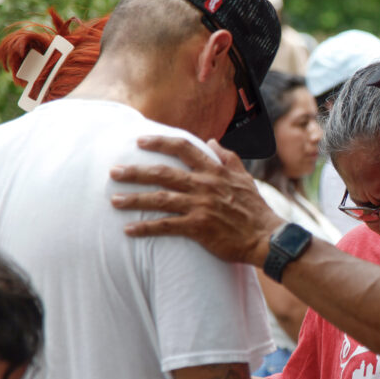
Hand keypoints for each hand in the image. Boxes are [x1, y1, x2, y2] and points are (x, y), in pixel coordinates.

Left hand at [109, 137, 280, 265]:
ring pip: (159, 199)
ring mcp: (200, 206)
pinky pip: (166, 226)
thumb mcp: (245, 178)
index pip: (183, 148)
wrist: (266, 238)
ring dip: (134, 199)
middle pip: (162, 173)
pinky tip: (129, 229)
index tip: (139, 141)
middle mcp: (204, 185)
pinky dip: (146, 227)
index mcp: (214, 171)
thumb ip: (228, 158)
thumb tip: (212, 141)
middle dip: (135, 172)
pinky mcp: (198, 228)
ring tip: (114, 200)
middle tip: (113, 172)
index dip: (159, 142)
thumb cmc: (255, 209)